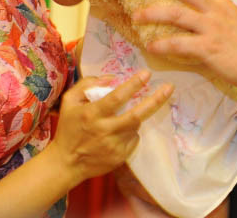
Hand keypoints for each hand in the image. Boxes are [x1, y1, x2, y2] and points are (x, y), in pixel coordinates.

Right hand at [47, 71, 171, 184]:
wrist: (67, 163)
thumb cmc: (68, 128)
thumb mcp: (69, 101)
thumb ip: (87, 84)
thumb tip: (111, 77)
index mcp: (91, 114)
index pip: (116, 98)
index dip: (133, 85)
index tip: (147, 74)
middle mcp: (104, 130)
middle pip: (135, 115)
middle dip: (155, 101)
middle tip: (169, 88)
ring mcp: (114, 146)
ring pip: (135, 126)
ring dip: (136, 117)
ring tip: (123, 115)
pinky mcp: (120, 157)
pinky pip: (133, 139)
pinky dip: (131, 131)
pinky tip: (119, 131)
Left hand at [135, 0, 236, 96]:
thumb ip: (218, 15)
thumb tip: (200, 15)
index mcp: (222, 3)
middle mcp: (216, 11)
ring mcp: (212, 28)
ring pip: (176, 14)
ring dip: (153, 13)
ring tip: (135, 15)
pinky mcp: (209, 48)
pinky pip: (179, 44)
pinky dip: (163, 44)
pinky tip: (151, 46)